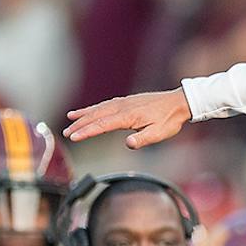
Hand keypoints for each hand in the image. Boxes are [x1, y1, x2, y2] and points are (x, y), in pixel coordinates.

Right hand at [64, 88, 191, 148]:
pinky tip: (88, 110)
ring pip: (99, 108)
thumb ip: (143, 139)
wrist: (179, 102)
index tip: (74, 136)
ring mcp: (124, 102)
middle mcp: (123, 107)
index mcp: (128, 116)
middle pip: (96, 115)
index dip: (87, 131)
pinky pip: (106, 104)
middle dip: (80, 124)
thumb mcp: (159, 133)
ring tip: (70, 118)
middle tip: (66, 132)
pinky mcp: (127, 101)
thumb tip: (128, 144)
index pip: (103, 125)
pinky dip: (94, 107)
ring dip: (84, 114)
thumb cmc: (169, 120)